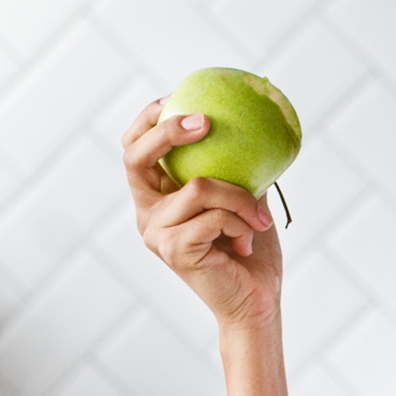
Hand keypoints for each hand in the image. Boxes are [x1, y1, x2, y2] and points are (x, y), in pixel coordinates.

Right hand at [123, 99, 282, 329]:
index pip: (134, 149)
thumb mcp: (243, 197)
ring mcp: (157, 233)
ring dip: (241, 198)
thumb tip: (252, 118)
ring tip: (260, 217)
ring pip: (199, 187)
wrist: (256, 301)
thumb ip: (234, 165)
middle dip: (168, 131)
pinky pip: (214, 215)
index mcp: (157, 198)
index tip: (176, 95)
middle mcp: (147, 214)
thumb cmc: (251, 249)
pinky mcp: (173, 250)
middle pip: (136, 157)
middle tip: (206, 121)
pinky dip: (241, 222)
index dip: (148, 119)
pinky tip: (247, 241)